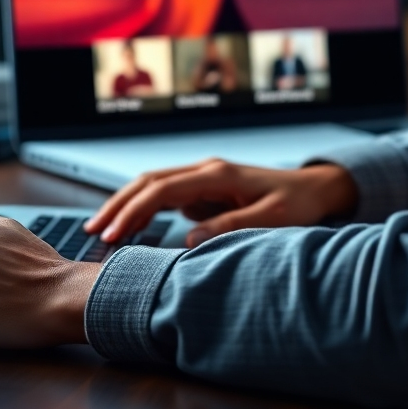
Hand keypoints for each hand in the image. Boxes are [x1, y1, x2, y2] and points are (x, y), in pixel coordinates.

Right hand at [84, 159, 357, 246]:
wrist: (316, 189)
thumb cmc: (298, 204)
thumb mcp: (273, 219)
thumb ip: (232, 226)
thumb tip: (190, 238)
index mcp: (218, 174)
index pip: (162, 190)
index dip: (134, 212)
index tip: (112, 237)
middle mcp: (206, 170)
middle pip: (148, 181)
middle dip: (117, 205)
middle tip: (91, 233)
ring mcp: (204, 178)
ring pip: (153, 185)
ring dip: (126, 205)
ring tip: (102, 232)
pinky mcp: (206, 189)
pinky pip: (166, 195)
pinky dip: (143, 209)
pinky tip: (131, 229)